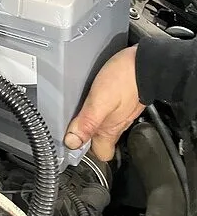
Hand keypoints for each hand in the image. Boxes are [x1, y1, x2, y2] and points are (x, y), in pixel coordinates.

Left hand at [65, 46, 145, 160]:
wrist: (147, 61)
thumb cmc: (124, 79)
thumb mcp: (99, 101)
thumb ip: (87, 122)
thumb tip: (72, 142)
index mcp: (111, 129)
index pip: (101, 154)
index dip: (85, 152)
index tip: (68, 142)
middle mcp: (118, 124)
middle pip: (101, 140)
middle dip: (85, 136)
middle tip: (68, 124)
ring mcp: (123, 113)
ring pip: (105, 125)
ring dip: (89, 122)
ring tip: (75, 111)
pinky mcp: (124, 100)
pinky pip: (110, 112)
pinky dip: (98, 109)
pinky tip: (91, 98)